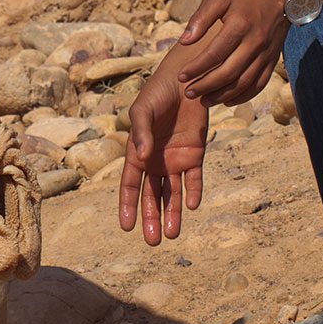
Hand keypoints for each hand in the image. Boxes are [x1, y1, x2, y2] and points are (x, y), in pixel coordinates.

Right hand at [118, 69, 207, 244]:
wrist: (187, 81)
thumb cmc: (158, 93)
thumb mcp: (144, 110)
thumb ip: (142, 133)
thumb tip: (142, 158)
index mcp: (137, 152)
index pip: (130, 185)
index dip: (128, 205)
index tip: (127, 226)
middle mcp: (155, 160)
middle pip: (152, 195)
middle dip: (151, 218)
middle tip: (152, 242)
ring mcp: (175, 159)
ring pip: (173, 193)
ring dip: (172, 213)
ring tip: (171, 235)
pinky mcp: (195, 154)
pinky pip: (195, 178)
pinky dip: (193, 192)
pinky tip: (192, 206)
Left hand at [176, 0, 289, 105]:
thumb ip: (201, 18)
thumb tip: (184, 40)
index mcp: (239, 26)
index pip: (215, 54)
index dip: (196, 68)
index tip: (181, 77)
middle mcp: (255, 42)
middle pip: (229, 72)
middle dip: (206, 86)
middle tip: (189, 93)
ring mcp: (266, 53)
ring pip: (244, 82)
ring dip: (223, 95)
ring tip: (204, 101)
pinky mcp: (273, 60)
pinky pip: (259, 84)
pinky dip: (244, 96)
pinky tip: (227, 100)